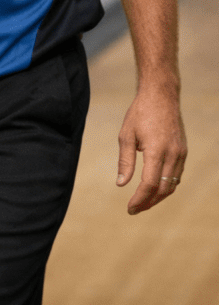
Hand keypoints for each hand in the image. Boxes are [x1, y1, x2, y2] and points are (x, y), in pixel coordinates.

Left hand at [116, 85, 186, 213]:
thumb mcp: (126, 135)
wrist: (161, 95)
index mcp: (156, 150)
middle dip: (148, 202)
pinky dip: (166, 186)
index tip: (129, 208)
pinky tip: (154, 188)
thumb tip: (121, 184)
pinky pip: (176, 175)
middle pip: (162, 189)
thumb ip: (125, 161)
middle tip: (134, 209)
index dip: (139, 199)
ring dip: (158, 197)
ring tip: (143, 202)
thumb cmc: (140, 113)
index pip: (149, 184)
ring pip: (172, 185)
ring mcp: (180, 153)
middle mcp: (172, 154)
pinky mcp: (183, 151)